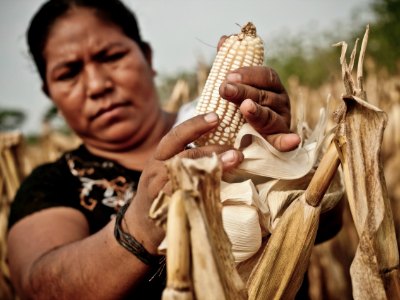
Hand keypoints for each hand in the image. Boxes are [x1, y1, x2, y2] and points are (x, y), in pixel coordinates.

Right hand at [126, 113, 243, 252]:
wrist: (140, 225)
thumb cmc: (159, 190)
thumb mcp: (165, 169)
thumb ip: (185, 156)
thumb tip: (221, 142)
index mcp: (158, 157)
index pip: (175, 136)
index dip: (196, 125)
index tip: (217, 117)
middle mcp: (156, 172)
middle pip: (183, 155)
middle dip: (211, 149)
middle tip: (235, 150)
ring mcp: (159, 193)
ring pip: (186, 177)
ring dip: (214, 169)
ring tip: (235, 162)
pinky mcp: (167, 211)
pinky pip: (187, 200)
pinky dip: (206, 192)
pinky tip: (223, 189)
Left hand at [216, 36, 299, 151]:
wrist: (242, 133)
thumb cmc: (240, 104)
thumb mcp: (234, 84)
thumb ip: (229, 62)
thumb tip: (224, 39)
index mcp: (272, 85)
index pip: (266, 75)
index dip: (249, 74)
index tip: (229, 75)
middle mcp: (280, 101)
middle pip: (264, 95)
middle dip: (243, 91)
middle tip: (224, 89)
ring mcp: (281, 120)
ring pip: (270, 116)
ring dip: (258, 112)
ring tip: (246, 107)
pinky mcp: (279, 140)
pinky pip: (283, 141)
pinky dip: (288, 141)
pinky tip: (292, 141)